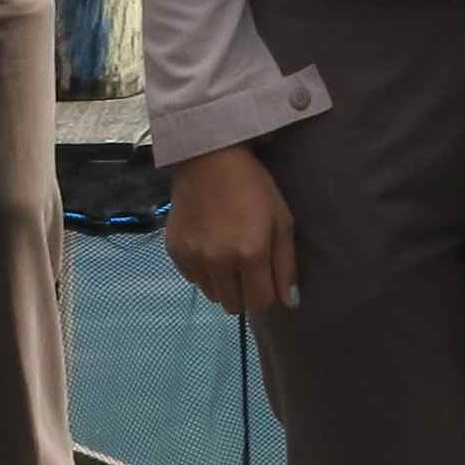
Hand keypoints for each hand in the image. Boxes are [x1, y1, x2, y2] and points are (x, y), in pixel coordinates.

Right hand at [162, 144, 299, 317]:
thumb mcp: (281, 220)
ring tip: (227, 254)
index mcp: (249, 254)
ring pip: (212, 295)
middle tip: (247, 267)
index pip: (259, 303)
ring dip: (223, 283)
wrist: (209, 158)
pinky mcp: (174, 251)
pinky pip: (192, 278)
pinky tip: (208, 245)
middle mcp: (218, 262)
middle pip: (233, 305)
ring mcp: (193, 258)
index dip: (267, 294)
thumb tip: (290, 303)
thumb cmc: (253, 186)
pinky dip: (202, 270)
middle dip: (244, 292)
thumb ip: (286, 265)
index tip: (267, 277)